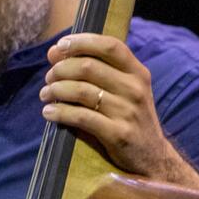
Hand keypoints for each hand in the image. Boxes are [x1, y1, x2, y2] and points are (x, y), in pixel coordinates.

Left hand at [41, 35, 198, 187]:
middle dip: (60, 70)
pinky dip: (60, 112)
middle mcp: (135, 88)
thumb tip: (55, 52)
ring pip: (81, 91)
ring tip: (45, 95)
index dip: (81, 42)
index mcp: (138, 72)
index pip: (110, 46)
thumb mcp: (126, 89)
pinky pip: (81, 117)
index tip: (59, 46)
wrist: (153, 157)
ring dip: (55, 90)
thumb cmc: (129, 117)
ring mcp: (128, 111)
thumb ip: (97, 69)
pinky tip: (49, 112)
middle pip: (88, 67)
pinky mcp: (119, 134)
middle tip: (49, 78)